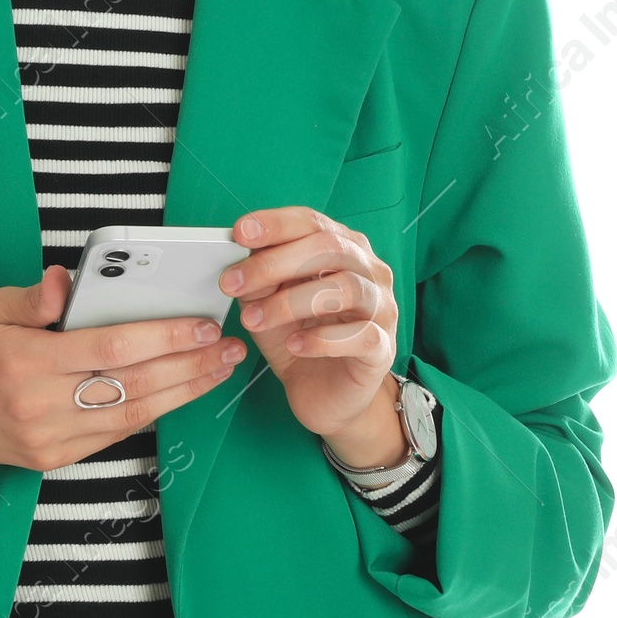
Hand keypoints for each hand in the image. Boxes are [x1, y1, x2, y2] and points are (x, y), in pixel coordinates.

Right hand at [0, 265, 248, 477]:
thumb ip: (36, 296)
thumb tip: (71, 280)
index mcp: (26, 360)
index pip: (112, 349)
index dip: (164, 338)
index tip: (201, 325)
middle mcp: (41, 405)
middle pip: (133, 386)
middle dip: (190, 367)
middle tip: (228, 349)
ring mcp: (48, 438)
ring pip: (131, 416)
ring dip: (182, 394)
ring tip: (218, 372)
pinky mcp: (52, 458)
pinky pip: (112, 435)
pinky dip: (150, 412)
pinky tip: (178, 394)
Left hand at [220, 207, 406, 461]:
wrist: (325, 396)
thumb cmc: (298, 337)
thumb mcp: (267, 303)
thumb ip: (259, 277)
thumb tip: (240, 254)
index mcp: (342, 248)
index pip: (312, 222)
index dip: (276, 224)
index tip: (239, 232)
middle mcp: (369, 270)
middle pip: (329, 247)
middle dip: (274, 263)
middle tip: (233, 283)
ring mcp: (382, 308)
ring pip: (345, 288)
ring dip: (290, 302)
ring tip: (253, 320)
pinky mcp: (384, 348)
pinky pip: (360, 335)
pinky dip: (322, 339)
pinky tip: (295, 345)